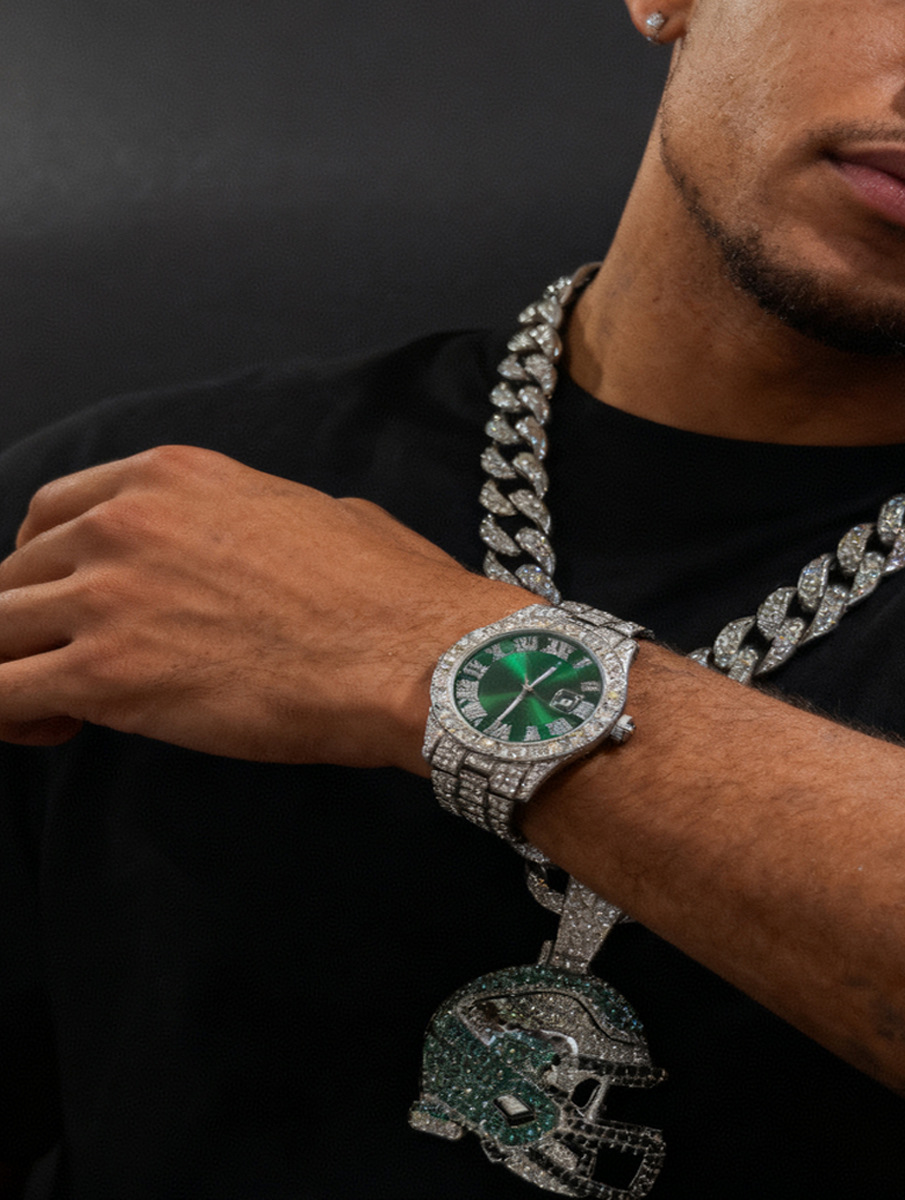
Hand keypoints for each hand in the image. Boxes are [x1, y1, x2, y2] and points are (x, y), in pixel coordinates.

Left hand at [0, 445, 527, 768]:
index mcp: (175, 477)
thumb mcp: (324, 514)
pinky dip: (9, 716)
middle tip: (70, 667)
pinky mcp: (108, 674)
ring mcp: (110, 595)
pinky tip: (52, 732)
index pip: (52, 511)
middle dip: (34, 624)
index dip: (46, 564)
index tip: (68, 604)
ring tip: (57, 709)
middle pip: (16, 574)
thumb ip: (264, 519)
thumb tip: (274, 542)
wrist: (414, 656)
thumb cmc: (392, 595)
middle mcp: (126, 522)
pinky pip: (0, 692)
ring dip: (14, 669)